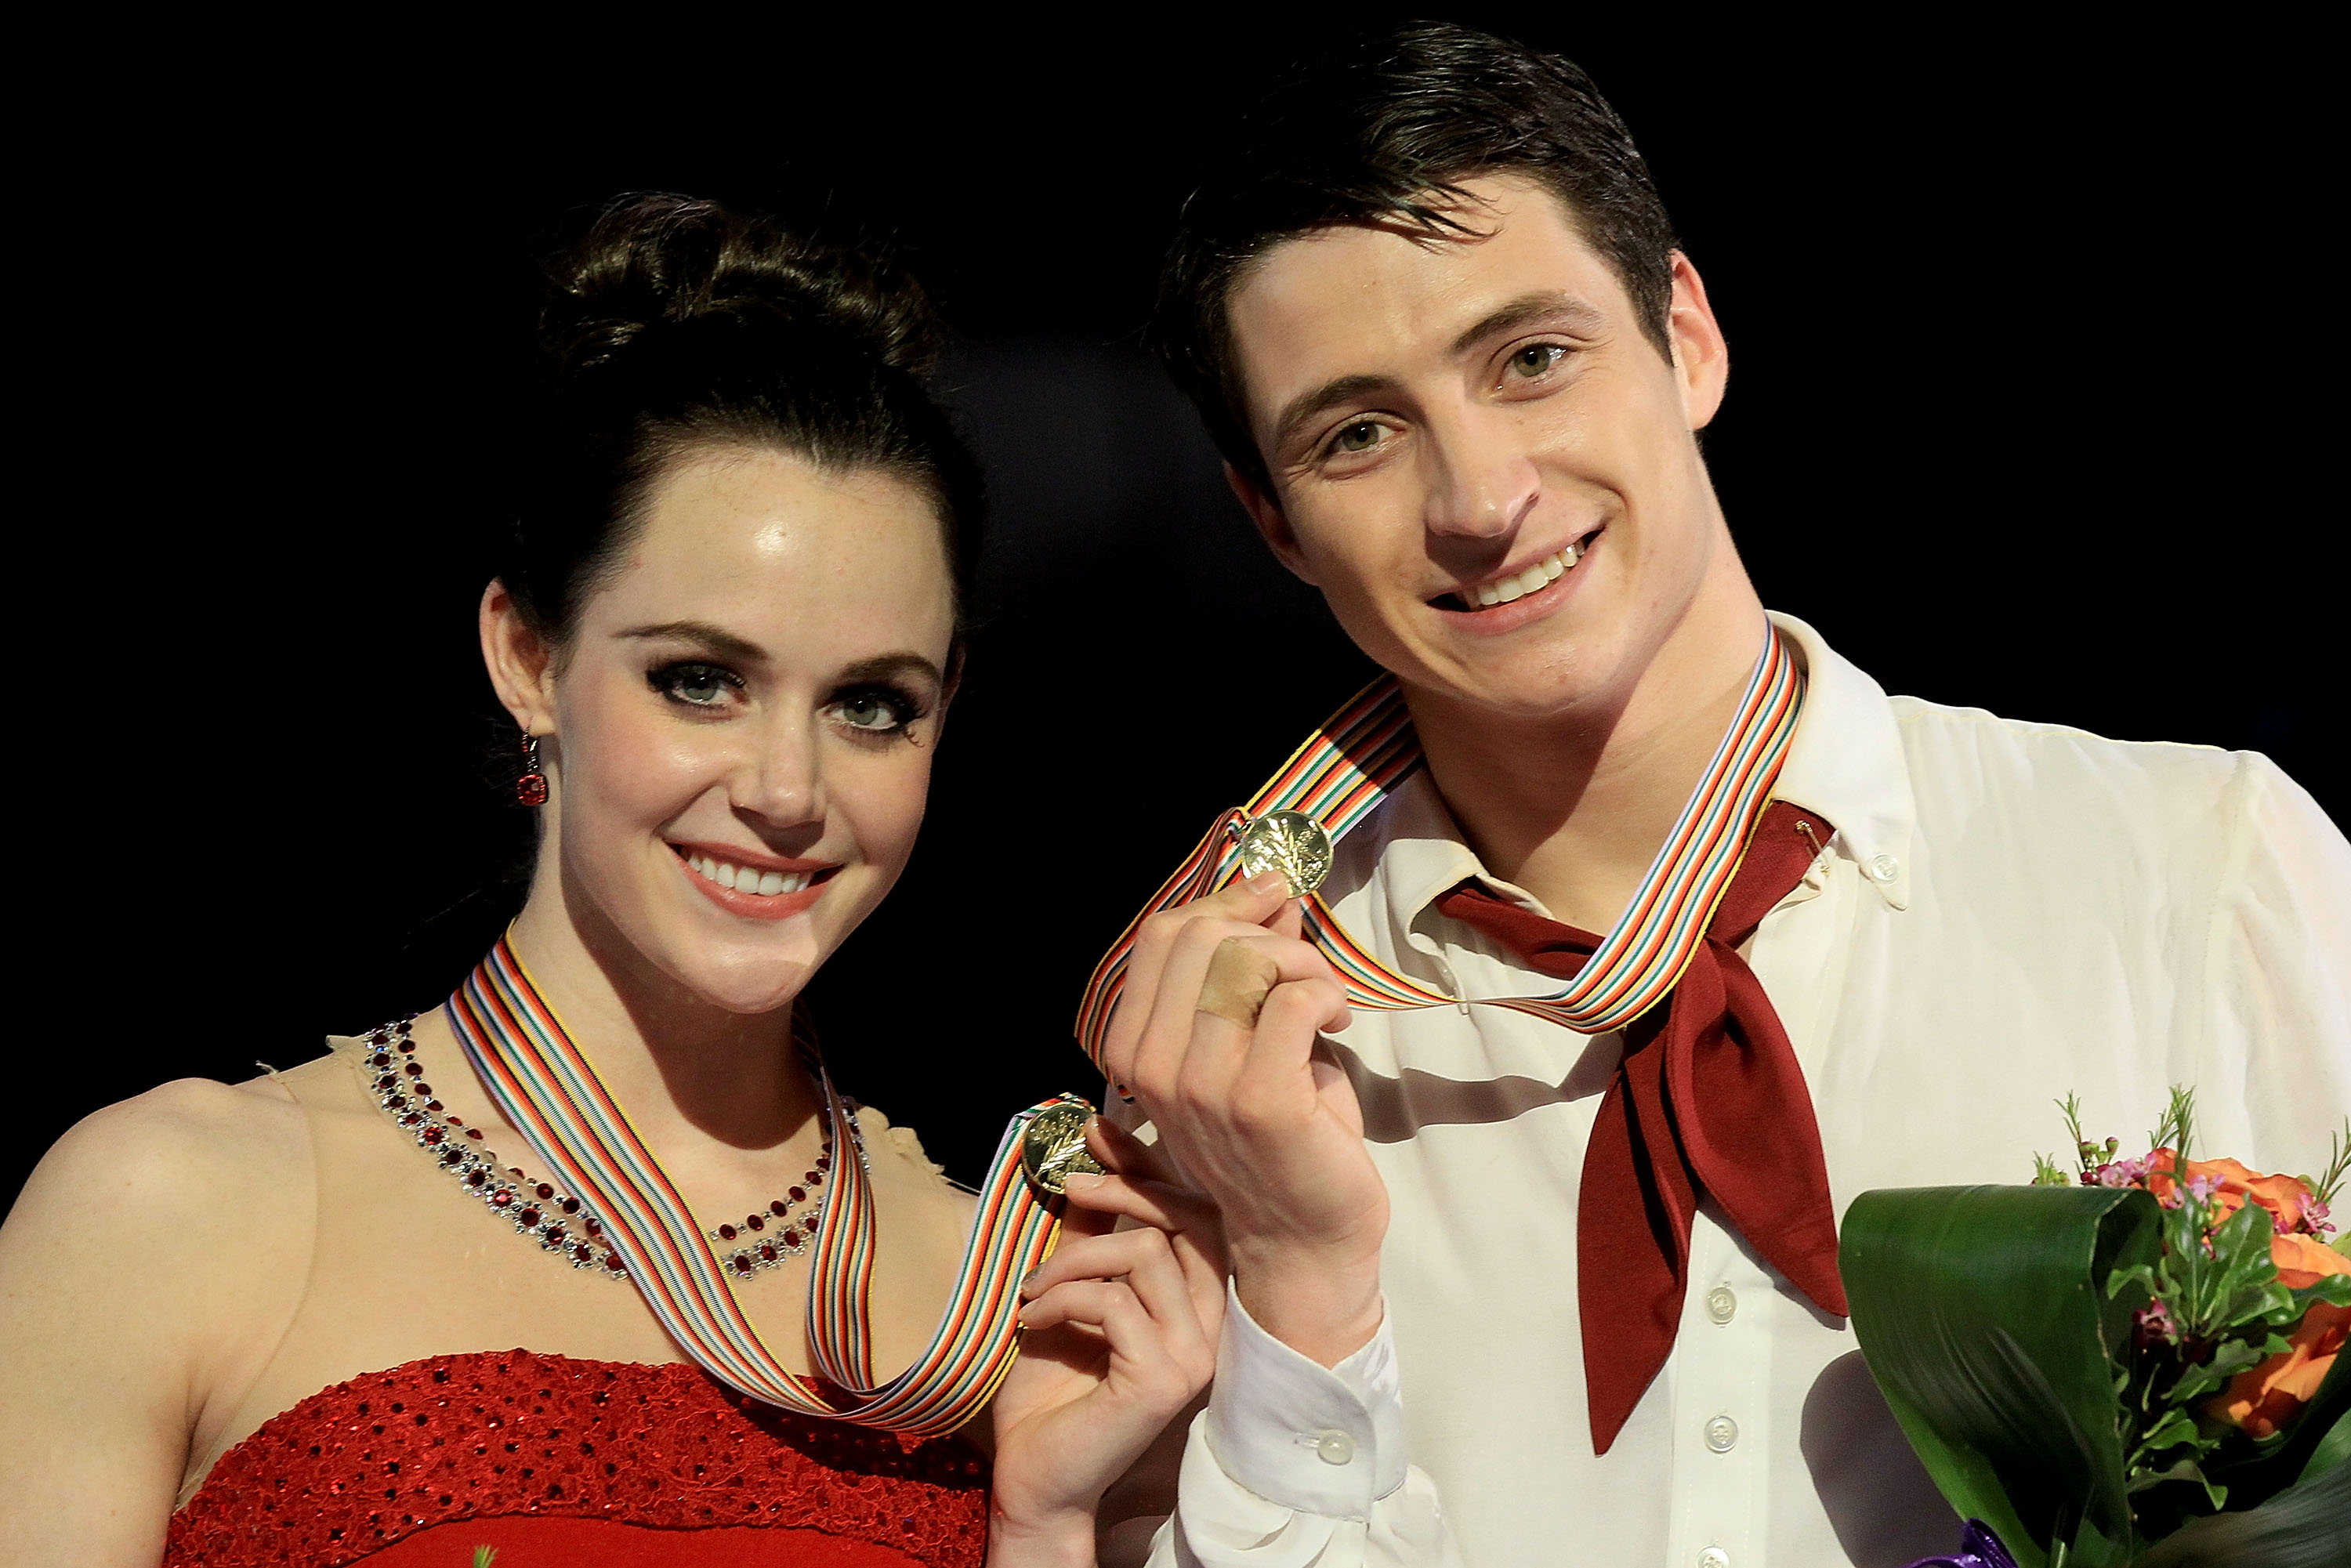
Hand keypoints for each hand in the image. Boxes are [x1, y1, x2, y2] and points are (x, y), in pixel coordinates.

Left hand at [987, 1121, 1220, 1565]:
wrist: (1033, 1472)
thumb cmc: (1051, 1386)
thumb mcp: (1070, 1288)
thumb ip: (1091, 1232)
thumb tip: (1087, 1158)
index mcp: (1199, 1298)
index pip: (1197, 1209)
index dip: (1150, 1162)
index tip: (1097, 1130)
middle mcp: (1212, 1323)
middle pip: (1189, 1217)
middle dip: (1123, 1189)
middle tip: (1067, 1190)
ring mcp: (1194, 1352)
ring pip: (1145, 1253)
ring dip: (1072, 1259)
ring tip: (1031, 1292)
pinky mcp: (1164, 1378)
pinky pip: (1115, 1302)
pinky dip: (1061, 1299)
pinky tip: (1031, 1323)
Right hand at [1099, 873, 1388, 1366]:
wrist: (1302, 1239)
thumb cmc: (1281, 1138)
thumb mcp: (1248, 1043)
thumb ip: (1248, 970)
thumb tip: (1270, 897)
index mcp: (1135, 1051)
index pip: (1162, 936)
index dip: (1225, 902)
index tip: (1275, 903)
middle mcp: (1153, 1067)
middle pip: (1199, 936)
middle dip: (1266, 931)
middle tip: (1305, 972)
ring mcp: (1201, 1086)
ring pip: (1245, 960)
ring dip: (1303, 965)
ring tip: (1323, 1004)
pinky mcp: (1259, 1102)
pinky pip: (1291, 1000)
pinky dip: (1325, 996)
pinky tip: (1337, 1025)